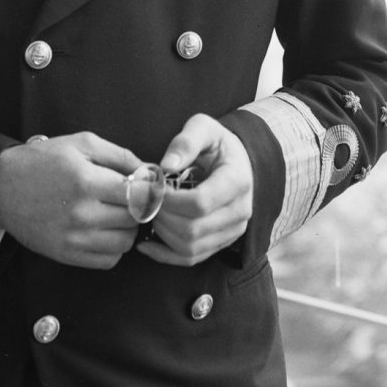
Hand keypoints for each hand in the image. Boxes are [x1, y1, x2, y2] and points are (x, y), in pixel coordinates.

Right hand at [0, 132, 141, 268]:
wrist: (2, 186)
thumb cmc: (43, 160)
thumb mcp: (81, 144)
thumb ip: (119, 155)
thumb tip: (149, 171)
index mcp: (86, 181)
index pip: (139, 194)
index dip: (148, 190)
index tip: (146, 186)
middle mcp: (81, 213)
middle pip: (134, 219)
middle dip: (139, 208)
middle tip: (130, 199)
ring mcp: (73, 238)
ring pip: (125, 243)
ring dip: (128, 229)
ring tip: (116, 214)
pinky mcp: (66, 255)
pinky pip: (108, 261)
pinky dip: (113, 248)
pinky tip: (104, 230)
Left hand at [137, 114, 253, 266]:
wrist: (239, 162)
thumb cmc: (217, 144)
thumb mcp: (204, 128)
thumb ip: (185, 141)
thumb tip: (165, 166)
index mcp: (237, 181)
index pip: (200, 203)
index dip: (170, 200)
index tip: (155, 187)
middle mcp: (240, 211)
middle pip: (193, 229)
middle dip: (162, 216)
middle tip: (148, 199)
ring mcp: (232, 231)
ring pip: (191, 248)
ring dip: (162, 233)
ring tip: (151, 212)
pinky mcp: (221, 242)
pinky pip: (191, 258)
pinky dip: (165, 255)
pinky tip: (146, 244)